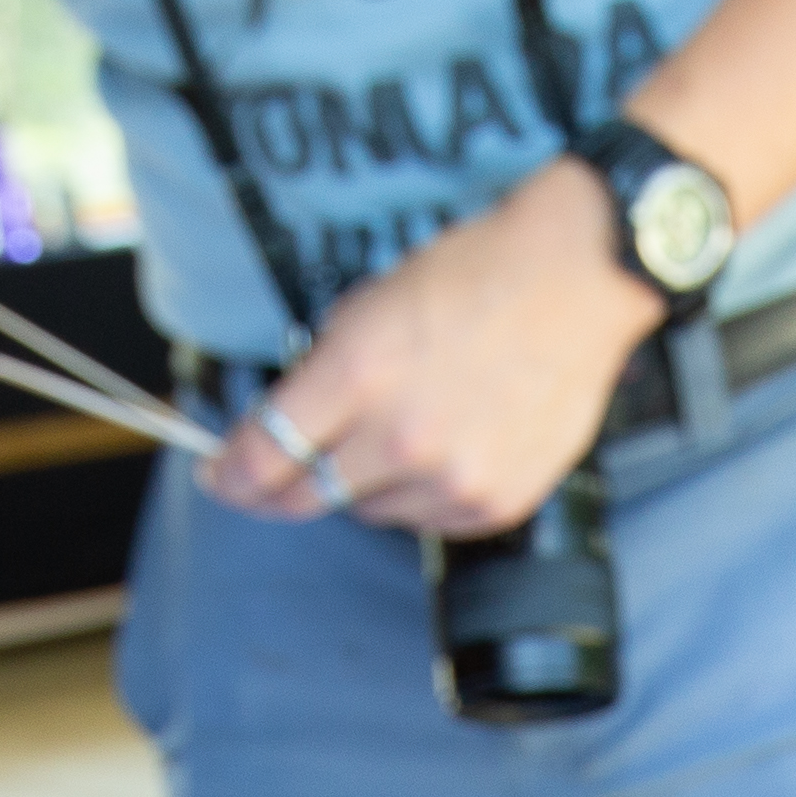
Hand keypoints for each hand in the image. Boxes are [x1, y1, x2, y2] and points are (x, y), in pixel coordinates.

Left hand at [204, 159, 663, 535]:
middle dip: (276, 489)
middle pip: (305, 496)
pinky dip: (417, 494)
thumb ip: (321, 373)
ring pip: (369, 511)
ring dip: (361, 484)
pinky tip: (441, 448)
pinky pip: (427, 520)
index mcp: (358, 374)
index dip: (228, 473)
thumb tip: (282, 424)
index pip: (265, 455)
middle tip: (266, 481)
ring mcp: (453, 478)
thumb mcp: (370, 304)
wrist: (578, 280)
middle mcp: (402, 438)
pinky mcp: (494, 503)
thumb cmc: (474, 276)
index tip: (217, 476)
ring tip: (395, 433)